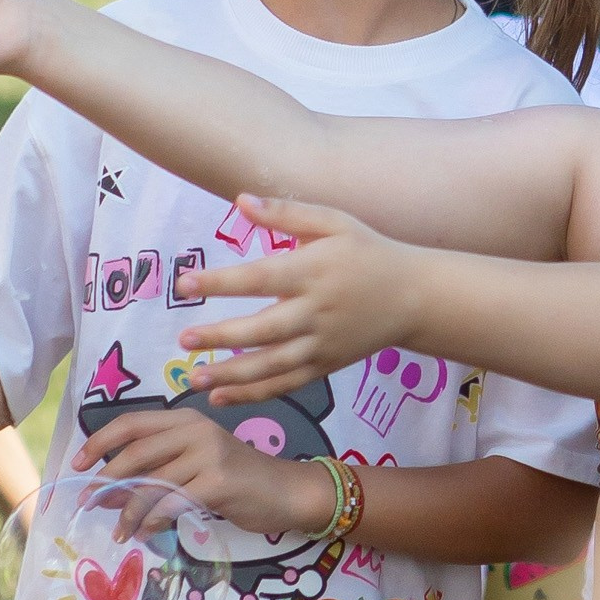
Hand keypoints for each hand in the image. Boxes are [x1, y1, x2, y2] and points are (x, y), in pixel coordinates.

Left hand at [74, 399, 339, 536]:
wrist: (287, 492)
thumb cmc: (239, 481)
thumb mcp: (194, 468)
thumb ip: (156, 474)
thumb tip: (106, 492)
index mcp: (186, 419)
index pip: (132, 423)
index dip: (100, 442)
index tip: (77, 464)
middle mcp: (196, 430)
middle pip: (136, 452)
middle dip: (106, 481)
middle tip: (89, 504)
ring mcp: (208, 454)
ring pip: (152, 482)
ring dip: (128, 510)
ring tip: (120, 531)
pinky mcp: (218, 481)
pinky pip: (172, 502)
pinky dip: (154, 520)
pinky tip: (147, 533)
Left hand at [176, 197, 416, 400]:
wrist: (415, 296)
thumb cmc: (369, 253)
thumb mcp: (334, 222)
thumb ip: (287, 214)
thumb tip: (240, 201)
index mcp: (313, 272)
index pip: (259, 278)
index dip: (221, 283)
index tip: (185, 285)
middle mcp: (315, 312)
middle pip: (262, 329)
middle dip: (221, 338)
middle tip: (184, 340)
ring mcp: (321, 344)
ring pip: (271, 366)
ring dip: (231, 375)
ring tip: (194, 379)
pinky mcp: (326, 366)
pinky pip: (286, 384)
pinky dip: (255, 394)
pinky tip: (222, 398)